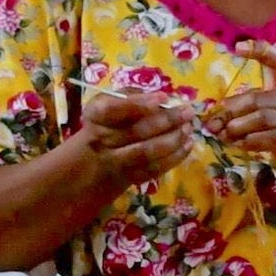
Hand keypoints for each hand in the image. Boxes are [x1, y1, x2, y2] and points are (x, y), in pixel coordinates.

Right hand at [73, 91, 195, 193]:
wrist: (88, 167)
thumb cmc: (102, 127)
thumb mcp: (106, 105)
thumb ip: (129, 97)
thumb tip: (163, 99)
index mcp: (95, 116)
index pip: (113, 109)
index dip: (138, 104)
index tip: (163, 98)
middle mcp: (101, 139)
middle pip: (135, 131)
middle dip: (166, 120)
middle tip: (187, 111)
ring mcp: (115, 162)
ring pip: (146, 152)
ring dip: (173, 140)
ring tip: (188, 128)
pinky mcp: (128, 178)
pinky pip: (153, 169)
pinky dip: (174, 157)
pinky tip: (187, 144)